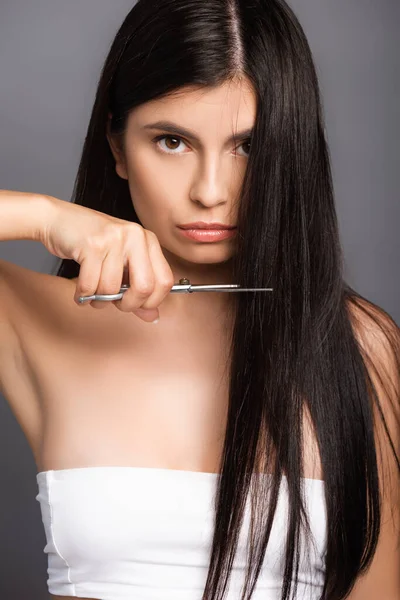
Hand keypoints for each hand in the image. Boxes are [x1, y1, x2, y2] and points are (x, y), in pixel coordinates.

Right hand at [42, 197, 173, 322]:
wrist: (58, 219)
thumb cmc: (92, 244)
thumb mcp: (121, 263)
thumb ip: (137, 290)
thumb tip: (153, 316)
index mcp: (148, 240)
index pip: (165, 281)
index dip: (151, 301)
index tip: (136, 305)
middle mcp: (135, 236)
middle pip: (144, 287)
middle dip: (128, 304)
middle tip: (115, 304)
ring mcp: (114, 238)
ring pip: (112, 288)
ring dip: (99, 300)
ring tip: (92, 294)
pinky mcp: (91, 244)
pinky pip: (91, 285)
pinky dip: (84, 295)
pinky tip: (81, 293)